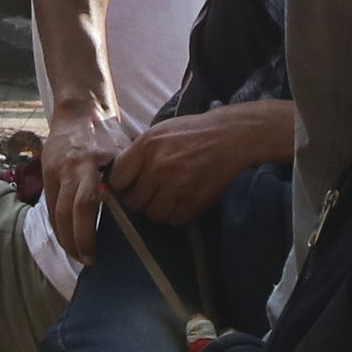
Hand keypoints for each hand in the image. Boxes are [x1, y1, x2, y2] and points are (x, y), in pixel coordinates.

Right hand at [41, 94, 134, 265]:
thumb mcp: (122, 153)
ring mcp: (54, 172)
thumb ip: (123, 181)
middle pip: (66, 214)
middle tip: (88, 261)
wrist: (79, 111)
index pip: (84, 204)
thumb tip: (135, 213)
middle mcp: (69, 169)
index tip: (95, 253)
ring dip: (65, 238)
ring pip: (54, 213)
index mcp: (89, 163)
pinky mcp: (46, 174)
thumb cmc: (108, 135)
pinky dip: (57, 226)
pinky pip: (49, 207)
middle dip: (75, 242)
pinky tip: (67, 239)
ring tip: (78, 255)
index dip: (87, 232)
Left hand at [107, 101, 295, 228]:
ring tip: (172, 194)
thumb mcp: (161, 132)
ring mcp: (177, 186)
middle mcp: (158, 167)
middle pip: (134, 202)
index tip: (131, 184)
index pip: (117, 179)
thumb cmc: (194, 133)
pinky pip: (175, 220)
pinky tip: (186, 198)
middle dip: (143, 198)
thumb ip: (138, 154)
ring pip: (154, 214)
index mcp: (147, 146)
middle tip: (155, 189)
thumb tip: (117, 178)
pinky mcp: (194, 201)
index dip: (123, 185)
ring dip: (161, 208)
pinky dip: (179, 213)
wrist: (233, 137)